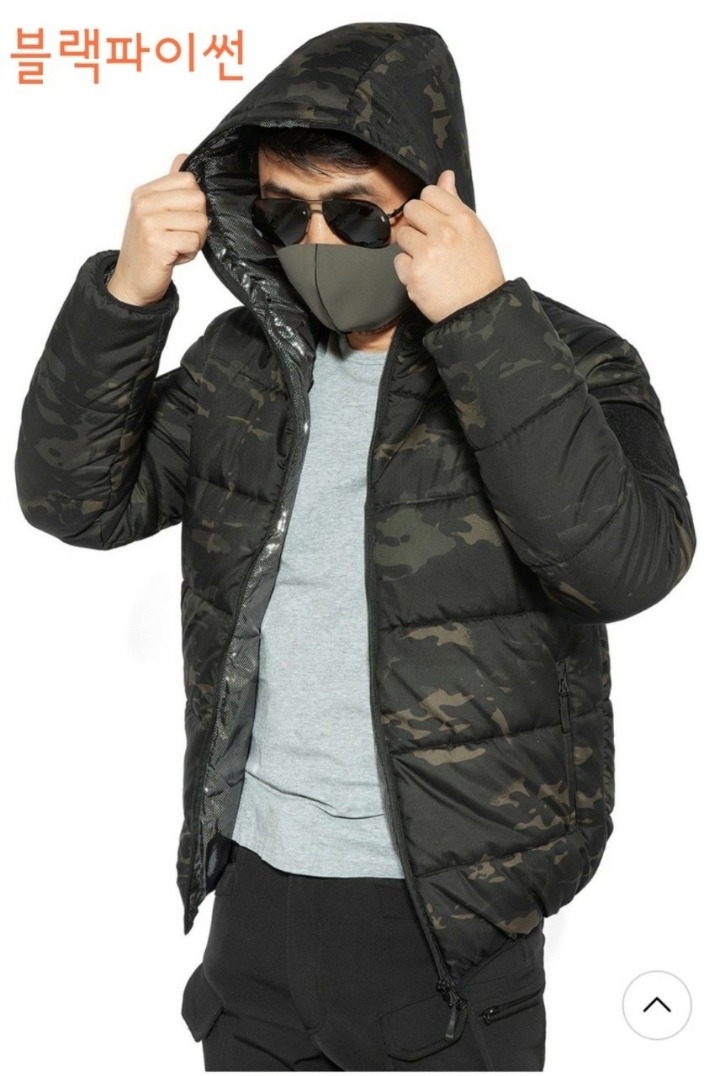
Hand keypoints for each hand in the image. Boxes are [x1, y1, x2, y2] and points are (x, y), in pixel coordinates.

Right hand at [106, 153, 208, 305]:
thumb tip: (183, 157)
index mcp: (145, 192)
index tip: (180, 219)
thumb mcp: (156, 213)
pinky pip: (194, 241)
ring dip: (195, 241)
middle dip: (198, 223)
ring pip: (200, 222)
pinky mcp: (157, 242)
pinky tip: (173, 257)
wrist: (132, 282)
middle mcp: (145, 203)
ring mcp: (149, 221)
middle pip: (199, 199)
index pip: (189, 179)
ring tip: (175, 247)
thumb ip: (171, 188)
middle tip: (180, 236)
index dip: (194, 203)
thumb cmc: (148, 250)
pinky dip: (190, 254)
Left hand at [393, 170, 505, 323]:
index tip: (434, 221)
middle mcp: (445, 233)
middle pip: (411, 210)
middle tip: (431, 242)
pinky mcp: (413, 274)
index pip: (430, 192)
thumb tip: (445, 177)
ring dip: (412, 248)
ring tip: (431, 262)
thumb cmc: (480, 274)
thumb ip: (455, 204)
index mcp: (463, 219)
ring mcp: (427, 253)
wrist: (478, 310)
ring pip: (403, 235)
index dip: (429, 207)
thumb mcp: (475, 233)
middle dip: (417, 225)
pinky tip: (426, 277)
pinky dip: (408, 270)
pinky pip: (398, 261)